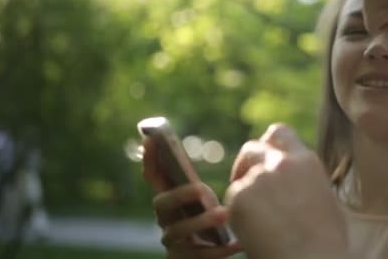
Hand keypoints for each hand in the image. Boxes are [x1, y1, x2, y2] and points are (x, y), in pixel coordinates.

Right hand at [142, 139, 241, 258]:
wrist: (215, 255)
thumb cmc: (214, 224)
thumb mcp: (208, 202)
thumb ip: (203, 188)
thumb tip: (235, 155)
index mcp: (171, 200)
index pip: (154, 177)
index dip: (150, 159)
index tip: (150, 139)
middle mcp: (166, 219)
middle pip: (160, 203)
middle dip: (180, 194)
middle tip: (203, 188)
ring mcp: (173, 242)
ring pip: (178, 231)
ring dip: (200, 221)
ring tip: (224, 213)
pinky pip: (198, 256)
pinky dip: (218, 250)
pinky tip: (237, 244)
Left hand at [225, 124, 349, 258]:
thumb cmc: (325, 243)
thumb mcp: (325, 199)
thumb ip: (305, 179)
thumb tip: (294, 179)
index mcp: (306, 161)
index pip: (280, 133)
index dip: (268, 144)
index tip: (264, 159)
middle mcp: (281, 163)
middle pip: (252, 148)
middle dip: (245, 164)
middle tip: (244, 183)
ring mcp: (259, 178)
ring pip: (240, 180)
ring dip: (243, 195)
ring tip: (258, 223)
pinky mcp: (239, 196)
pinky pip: (231, 200)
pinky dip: (236, 214)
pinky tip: (252, 232)